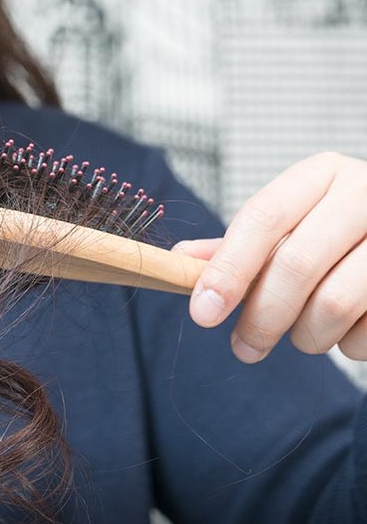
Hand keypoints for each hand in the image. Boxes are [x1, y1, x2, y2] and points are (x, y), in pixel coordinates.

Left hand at [172, 152, 366, 362]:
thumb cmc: (339, 234)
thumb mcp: (291, 225)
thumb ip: (238, 246)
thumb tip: (177, 261)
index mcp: (322, 174)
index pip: (262, 219)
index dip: (228, 269)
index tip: (202, 313)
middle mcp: (366, 193)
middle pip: (296, 264)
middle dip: (261, 318)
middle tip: (244, 349)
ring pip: (336, 303)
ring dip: (307, 335)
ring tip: (304, 336)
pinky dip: (350, 344)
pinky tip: (349, 331)